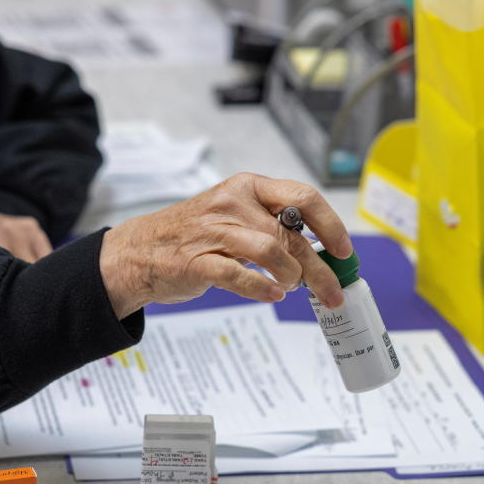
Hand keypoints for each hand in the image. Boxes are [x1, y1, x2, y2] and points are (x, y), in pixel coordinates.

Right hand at [99, 173, 352, 318]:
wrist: (139, 250)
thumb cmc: (194, 235)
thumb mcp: (235, 215)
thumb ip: (272, 226)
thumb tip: (321, 253)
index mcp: (248, 188)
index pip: (303, 198)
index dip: (330, 225)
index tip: (344, 250)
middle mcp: (233, 204)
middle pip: (291, 234)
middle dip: (319, 268)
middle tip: (332, 292)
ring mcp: (213, 232)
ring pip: (271, 251)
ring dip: (291, 277)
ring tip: (289, 288)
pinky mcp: (196, 261)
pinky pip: (238, 275)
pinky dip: (261, 288)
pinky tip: (272, 295)